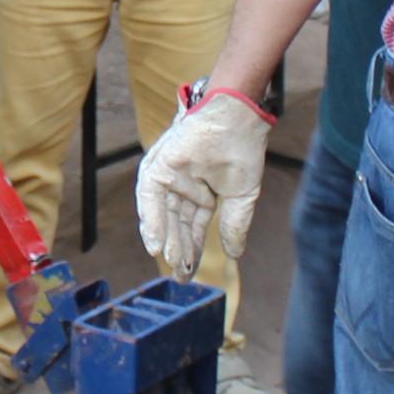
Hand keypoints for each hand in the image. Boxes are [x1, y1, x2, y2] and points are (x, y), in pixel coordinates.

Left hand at [135, 83, 274, 273]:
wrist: (239, 118)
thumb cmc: (242, 149)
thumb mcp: (241, 197)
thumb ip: (234, 225)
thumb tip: (235, 254)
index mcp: (201, 193)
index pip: (193, 227)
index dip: (193, 250)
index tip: (190, 272)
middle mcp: (182, 186)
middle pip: (177, 224)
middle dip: (178, 249)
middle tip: (180, 274)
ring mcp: (170, 175)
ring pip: (163, 213)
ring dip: (166, 238)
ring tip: (171, 261)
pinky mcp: (160, 165)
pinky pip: (151, 197)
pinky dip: (152, 220)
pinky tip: (156, 243)